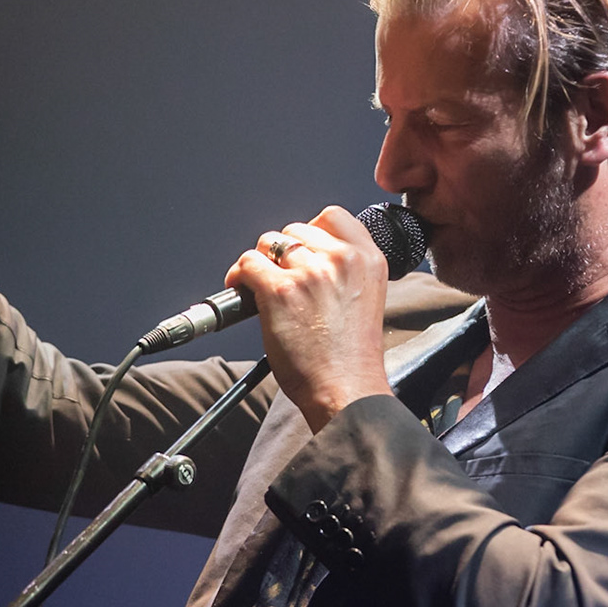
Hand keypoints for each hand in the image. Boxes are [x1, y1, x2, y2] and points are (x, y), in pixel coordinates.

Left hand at [225, 207, 393, 432]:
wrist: (346, 389)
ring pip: (269, 243)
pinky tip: (243, 292)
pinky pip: (248, 263)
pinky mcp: (281, 290)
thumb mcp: (365, 298)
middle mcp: (342, 259)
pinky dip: (239, 276)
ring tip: (260, 286)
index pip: (332, 216)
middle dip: (283, 252)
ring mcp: (311, 272)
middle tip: (280, 278)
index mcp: (368, 259)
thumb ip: (344, 270)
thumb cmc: (352, 356)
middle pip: (296, 229)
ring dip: (261, 262)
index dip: (310, 232)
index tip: (301, 251)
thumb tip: (305, 255)